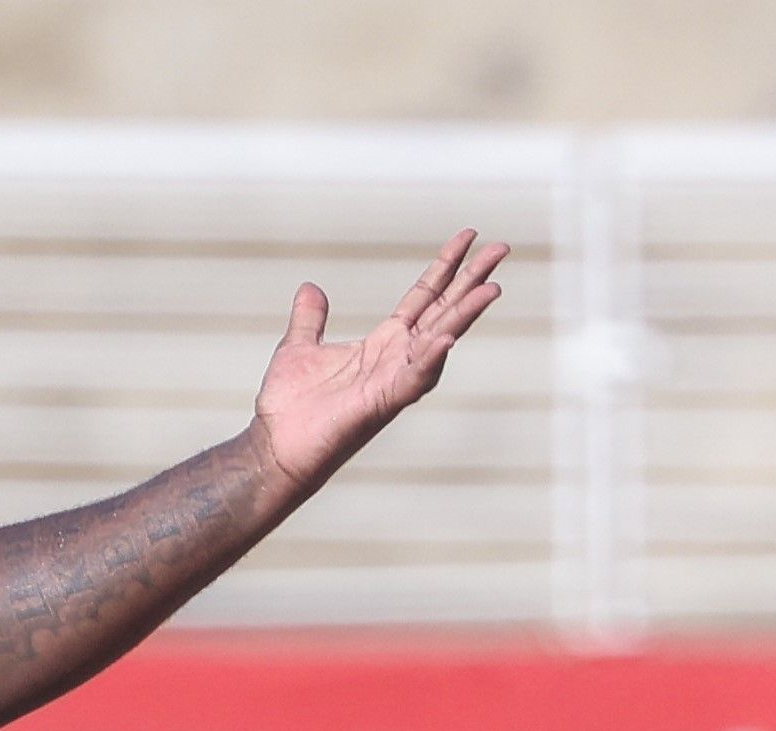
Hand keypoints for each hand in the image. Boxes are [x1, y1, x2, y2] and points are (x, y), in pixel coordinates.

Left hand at [248, 230, 506, 492]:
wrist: (274, 449)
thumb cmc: (289, 408)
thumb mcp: (299, 348)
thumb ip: (310, 319)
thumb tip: (310, 288)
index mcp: (383, 343)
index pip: (424, 296)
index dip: (446, 266)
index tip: (469, 236)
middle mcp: (396, 359)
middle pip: (444, 311)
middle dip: (472, 280)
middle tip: (501, 248)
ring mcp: (393, 381)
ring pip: (439, 341)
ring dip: (465, 316)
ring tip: (491, 288)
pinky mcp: (381, 404)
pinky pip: (413, 380)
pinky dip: (430, 360)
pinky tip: (446, 338)